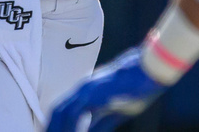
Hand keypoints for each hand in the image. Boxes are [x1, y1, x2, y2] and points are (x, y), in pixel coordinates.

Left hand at [45, 49, 165, 131]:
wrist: (147, 72)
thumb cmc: (136, 90)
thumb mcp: (116, 112)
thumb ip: (101, 123)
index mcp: (87, 92)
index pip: (63, 110)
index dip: (55, 124)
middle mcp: (82, 89)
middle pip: (57, 111)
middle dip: (50, 127)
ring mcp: (86, 89)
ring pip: (62, 112)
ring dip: (57, 128)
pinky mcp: (92, 92)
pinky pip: (74, 113)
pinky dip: (70, 127)